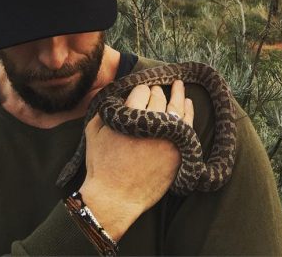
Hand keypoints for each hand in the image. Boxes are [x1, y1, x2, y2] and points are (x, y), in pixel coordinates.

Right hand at [79, 79, 193, 241]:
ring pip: (176, 107)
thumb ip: (105, 109)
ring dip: (177, 94)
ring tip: (179, 84)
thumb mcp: (93, 131)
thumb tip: (115, 94)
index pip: (142, 90)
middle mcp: (152, 124)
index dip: (140, 89)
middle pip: (159, 97)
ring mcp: (168, 137)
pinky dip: (188, 111)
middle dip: (157, 91)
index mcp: (131, 115)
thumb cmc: (102, 165)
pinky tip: (188, 103)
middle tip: (155, 90)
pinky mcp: (178, 151)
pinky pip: (187, 125)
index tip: (140, 92)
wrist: (116, 197)